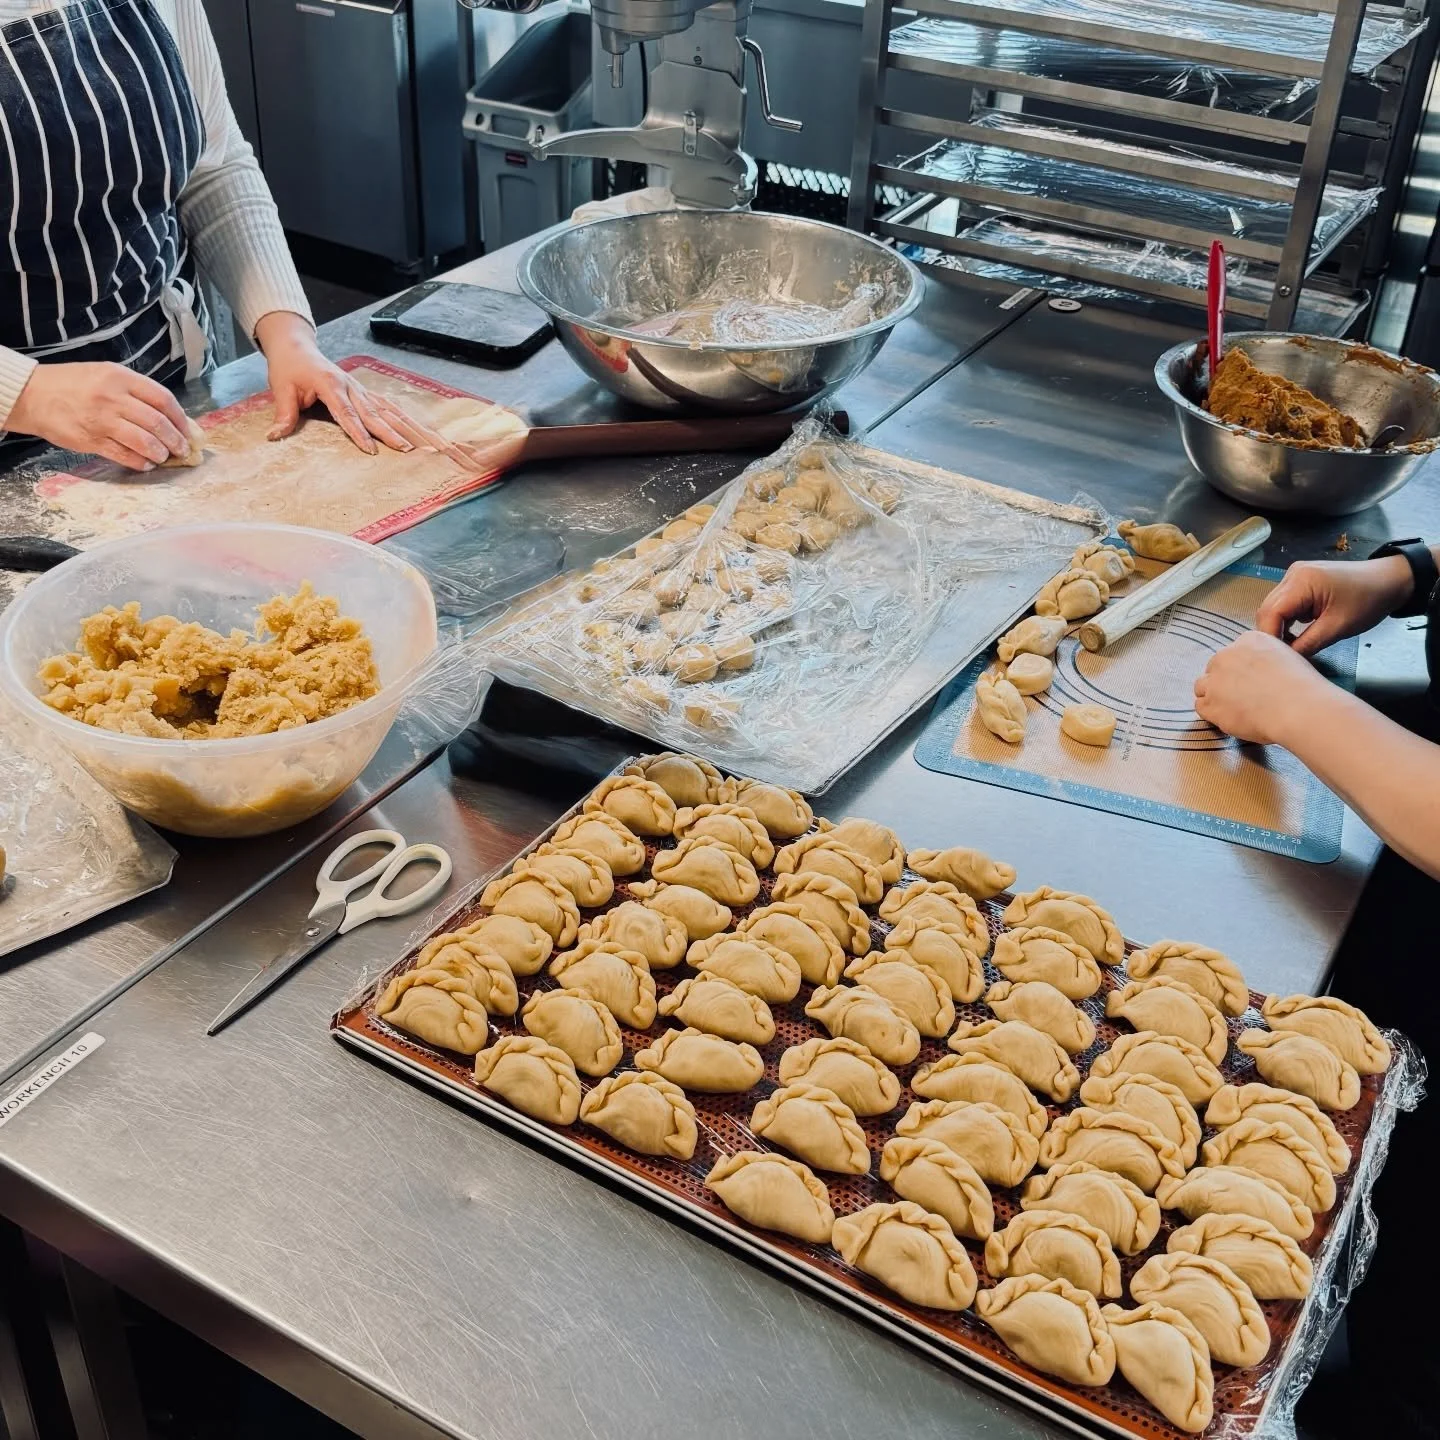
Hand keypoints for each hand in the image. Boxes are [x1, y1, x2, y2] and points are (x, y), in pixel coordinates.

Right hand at [6, 361, 190, 470]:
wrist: (32, 395)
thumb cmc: (73, 384)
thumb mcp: (106, 374)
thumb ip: (135, 391)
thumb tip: (169, 415)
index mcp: (120, 377)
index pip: (163, 399)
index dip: (182, 418)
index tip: (189, 430)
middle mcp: (113, 398)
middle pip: (158, 422)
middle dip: (176, 439)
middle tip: (183, 449)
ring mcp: (102, 420)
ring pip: (144, 441)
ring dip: (161, 452)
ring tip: (164, 456)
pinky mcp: (91, 440)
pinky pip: (125, 455)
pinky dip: (140, 462)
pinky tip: (146, 463)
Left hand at [256, 311, 416, 455]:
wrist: (296, 347)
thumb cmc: (288, 367)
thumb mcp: (281, 389)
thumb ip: (284, 414)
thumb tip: (275, 436)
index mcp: (330, 384)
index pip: (347, 413)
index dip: (359, 432)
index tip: (370, 449)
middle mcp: (349, 385)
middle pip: (372, 412)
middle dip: (389, 432)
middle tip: (404, 448)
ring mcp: (358, 387)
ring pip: (383, 408)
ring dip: (399, 425)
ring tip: (414, 442)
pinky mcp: (361, 390)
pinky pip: (383, 404)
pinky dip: (398, 416)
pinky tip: (411, 426)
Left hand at [1193, 630, 1329, 745]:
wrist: (1298, 709)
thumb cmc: (1302, 688)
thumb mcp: (1288, 657)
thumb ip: (1265, 658)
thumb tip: (1257, 671)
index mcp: (1249, 640)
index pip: (1232, 653)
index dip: (1239, 669)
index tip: (1249, 681)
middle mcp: (1227, 655)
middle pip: (1214, 668)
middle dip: (1224, 682)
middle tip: (1242, 697)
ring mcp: (1215, 680)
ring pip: (1203, 686)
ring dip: (1214, 697)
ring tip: (1234, 708)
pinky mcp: (1210, 703)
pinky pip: (1201, 707)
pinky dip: (1212, 713)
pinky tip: (1230, 718)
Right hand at [1255, 556, 1412, 656]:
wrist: (1389, 581)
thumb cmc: (1368, 600)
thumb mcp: (1338, 628)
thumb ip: (1307, 644)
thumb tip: (1286, 658)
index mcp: (1301, 581)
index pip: (1271, 613)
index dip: (1270, 637)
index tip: (1276, 658)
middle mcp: (1292, 575)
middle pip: (1267, 609)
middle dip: (1272, 634)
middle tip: (1282, 656)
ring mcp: (1294, 576)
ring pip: (1273, 608)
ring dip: (1279, 628)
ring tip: (1291, 647)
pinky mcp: (1299, 581)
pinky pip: (1283, 604)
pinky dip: (1287, 620)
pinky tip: (1297, 633)